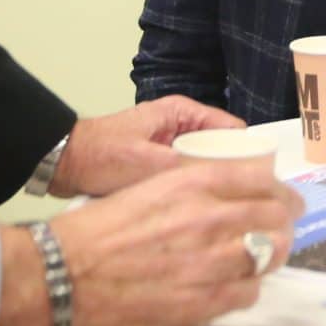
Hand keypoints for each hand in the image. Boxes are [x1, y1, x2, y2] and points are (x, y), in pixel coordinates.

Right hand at [42, 159, 307, 325]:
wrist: (63, 275)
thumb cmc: (95, 231)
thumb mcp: (147, 188)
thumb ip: (192, 192)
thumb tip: (223, 201)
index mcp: (194, 183)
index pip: (262, 179)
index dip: (279, 191)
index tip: (283, 199)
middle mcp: (210, 218)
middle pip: (276, 216)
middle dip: (283, 222)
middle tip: (280, 230)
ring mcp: (211, 262)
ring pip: (270, 254)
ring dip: (269, 255)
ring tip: (261, 258)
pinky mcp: (204, 301)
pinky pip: (249, 293)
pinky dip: (246, 289)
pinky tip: (233, 287)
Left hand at [50, 96, 244, 197]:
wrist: (63, 163)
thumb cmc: (101, 155)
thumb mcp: (146, 163)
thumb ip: (184, 169)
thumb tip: (222, 183)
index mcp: (183, 112)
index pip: (233, 129)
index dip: (250, 154)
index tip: (263, 182)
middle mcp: (182, 125)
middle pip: (223, 149)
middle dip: (235, 173)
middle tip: (248, 204)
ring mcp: (172, 145)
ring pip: (207, 165)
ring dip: (214, 184)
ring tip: (230, 211)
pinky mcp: (161, 164)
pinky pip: (189, 176)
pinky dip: (195, 189)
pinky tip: (203, 212)